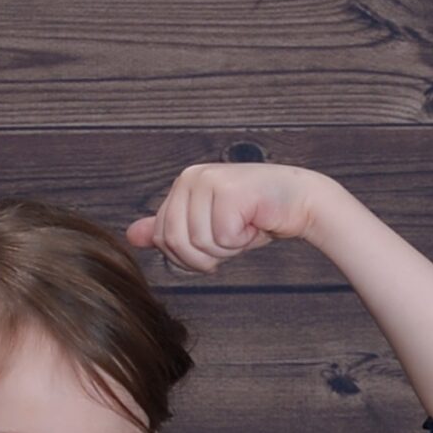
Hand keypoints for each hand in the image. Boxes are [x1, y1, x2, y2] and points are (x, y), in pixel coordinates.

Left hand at [127, 161, 336, 274]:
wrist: (302, 202)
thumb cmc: (255, 216)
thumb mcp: (206, 225)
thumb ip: (170, 228)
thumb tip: (130, 237)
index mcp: (181, 185)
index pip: (161, 238)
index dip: (188, 255)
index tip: (216, 241)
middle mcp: (189, 177)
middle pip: (174, 242)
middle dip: (206, 254)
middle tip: (232, 236)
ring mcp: (208, 180)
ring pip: (198, 242)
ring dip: (226, 248)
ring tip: (244, 227)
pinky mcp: (228, 190)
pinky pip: (222, 238)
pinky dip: (242, 241)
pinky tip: (255, 222)